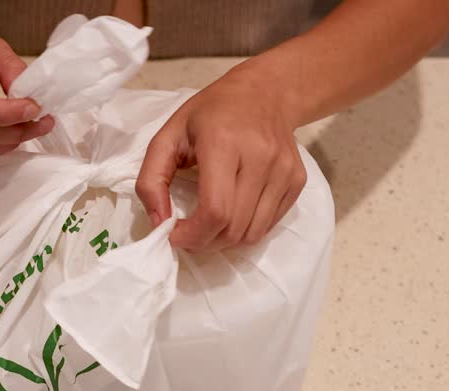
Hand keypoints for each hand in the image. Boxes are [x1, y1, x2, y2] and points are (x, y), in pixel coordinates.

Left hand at [136, 65, 306, 250]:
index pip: (215, 210)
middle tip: (190, 230)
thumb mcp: (169, 135)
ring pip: (252, 234)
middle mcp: (260, 158)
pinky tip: (235, 210)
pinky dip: (246, 229)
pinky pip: (269, 225)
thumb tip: (159, 223)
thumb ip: (152, 179)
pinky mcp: (297, 181)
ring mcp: (283, 171)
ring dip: (226, 240)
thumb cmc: (212, 113)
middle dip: (205, 241)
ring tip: (210, 222)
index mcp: (224, 143)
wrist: (268, 92)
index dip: (193, 234)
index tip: (175, 235)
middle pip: (233, 228)